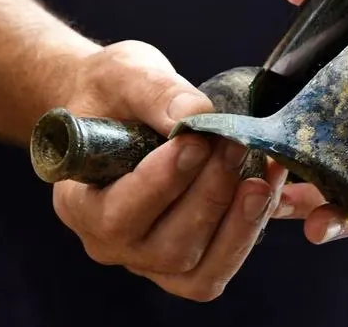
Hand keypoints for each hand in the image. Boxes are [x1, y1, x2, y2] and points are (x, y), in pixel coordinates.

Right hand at [52, 40, 286, 300]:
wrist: (119, 106)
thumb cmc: (111, 91)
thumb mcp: (124, 75)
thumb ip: (156, 93)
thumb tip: (197, 114)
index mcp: (78, 203)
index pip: (116, 215)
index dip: (161, 184)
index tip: (195, 143)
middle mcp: (110, 243)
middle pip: (167, 248)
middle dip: (210, 196)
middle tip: (237, 146)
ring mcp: (149, 258)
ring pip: (199, 271)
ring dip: (239, 223)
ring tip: (263, 175)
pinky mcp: (186, 259)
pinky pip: (219, 266)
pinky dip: (249, 231)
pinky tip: (268, 187)